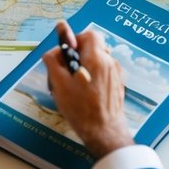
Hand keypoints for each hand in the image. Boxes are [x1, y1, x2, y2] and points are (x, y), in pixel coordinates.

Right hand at [43, 25, 133, 158]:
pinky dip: (92, 78)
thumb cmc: (82, 109)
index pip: (89, 35)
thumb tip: (51, 52)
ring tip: (73, 87)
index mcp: (97, 58)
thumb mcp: (60, 85)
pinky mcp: (117, 87)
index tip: (66, 55)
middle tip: (66, 72)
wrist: (105, 133)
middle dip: (78, 56)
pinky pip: (103, 74)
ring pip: (97, 62)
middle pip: (93, 48)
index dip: (75, 40)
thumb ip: (54, 62)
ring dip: (84, 68)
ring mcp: (116, 75)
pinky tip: (84, 95)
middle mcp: (110, 63)